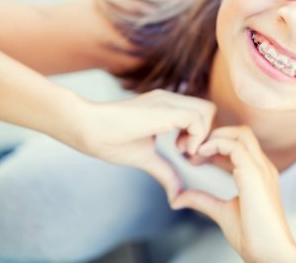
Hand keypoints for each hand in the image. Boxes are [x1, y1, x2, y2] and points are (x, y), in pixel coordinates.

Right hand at [69, 89, 215, 201]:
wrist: (87, 128)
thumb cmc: (109, 140)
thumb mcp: (146, 158)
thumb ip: (165, 171)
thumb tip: (176, 196)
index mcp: (166, 108)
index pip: (200, 114)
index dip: (200, 136)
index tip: (186, 156)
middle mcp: (170, 100)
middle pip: (209, 110)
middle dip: (207, 135)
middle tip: (188, 155)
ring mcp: (168, 101)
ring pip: (207, 110)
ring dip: (202, 135)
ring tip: (182, 152)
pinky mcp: (165, 109)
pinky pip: (198, 118)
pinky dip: (196, 137)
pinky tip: (179, 150)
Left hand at [171, 126, 295, 262]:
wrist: (271, 254)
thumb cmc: (254, 237)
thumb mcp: (222, 212)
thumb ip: (203, 200)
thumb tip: (179, 197)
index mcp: (259, 173)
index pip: (240, 144)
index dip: (216, 144)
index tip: (195, 156)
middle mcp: (263, 166)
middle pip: (242, 132)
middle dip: (215, 134)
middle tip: (191, 148)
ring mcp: (261, 169)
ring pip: (240, 133)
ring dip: (214, 137)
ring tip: (194, 150)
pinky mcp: (255, 175)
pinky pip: (235, 147)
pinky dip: (216, 145)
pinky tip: (201, 155)